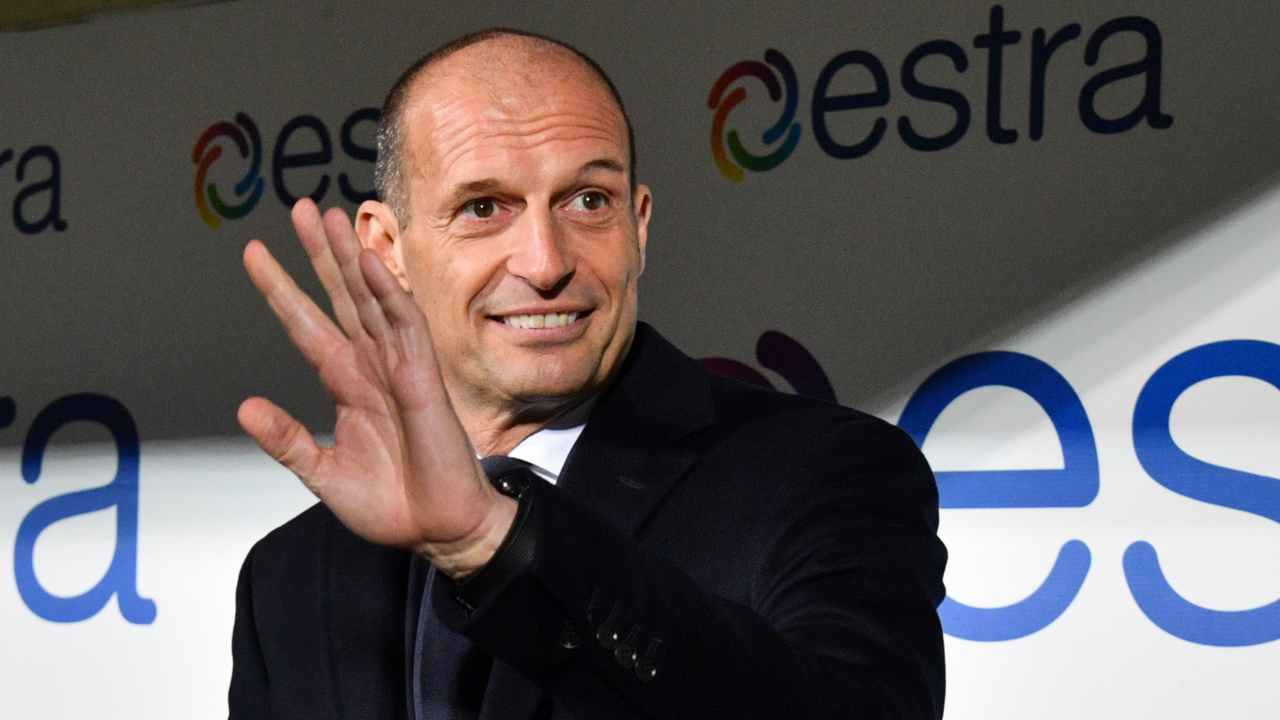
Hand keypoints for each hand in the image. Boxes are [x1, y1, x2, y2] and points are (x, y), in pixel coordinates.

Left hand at [238, 198, 514, 576]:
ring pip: (371, 298)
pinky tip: (369, 260)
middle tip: (299, 209)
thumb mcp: (322, 473)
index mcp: (345, 384)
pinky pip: (405, 324)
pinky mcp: (424, 376)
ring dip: (349, 257)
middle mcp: (370, 366)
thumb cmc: (392, 504)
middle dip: (319, 254)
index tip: (254, 253)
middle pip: (341, 296)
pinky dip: (387, 291)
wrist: (438, 529)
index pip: (307, 325)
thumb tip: (243, 407)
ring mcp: (398, 366)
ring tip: (329, 216)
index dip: (282, 289)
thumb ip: (286, 440)